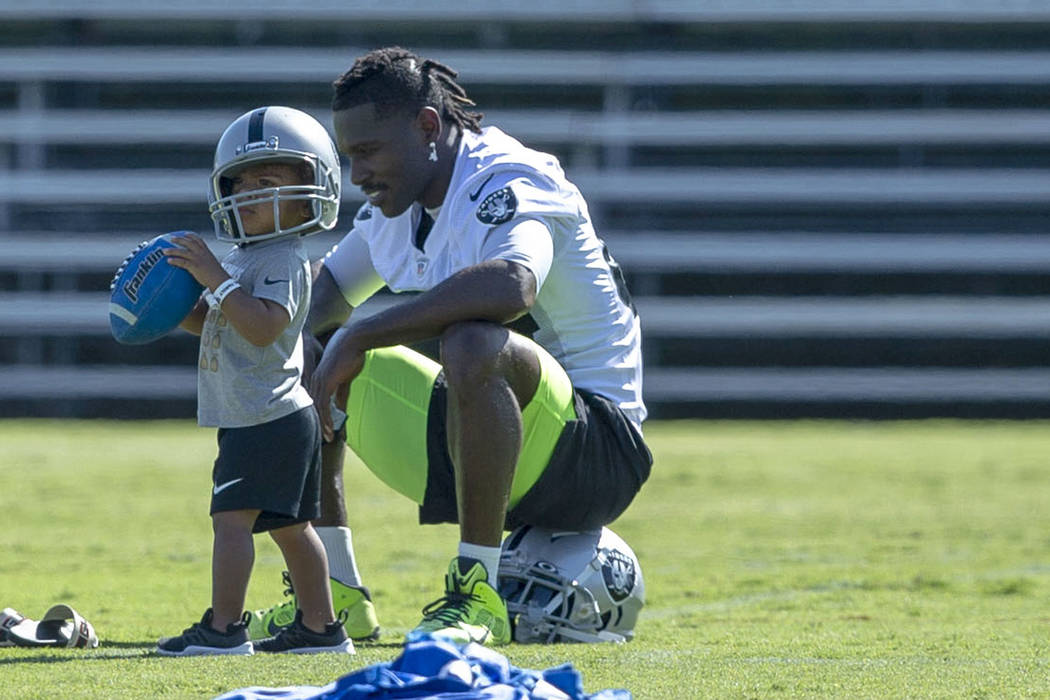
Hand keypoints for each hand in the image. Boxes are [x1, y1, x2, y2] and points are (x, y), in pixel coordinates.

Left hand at [163, 233, 227, 289]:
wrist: (221, 280)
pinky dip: (174, 260)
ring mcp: (198, 259)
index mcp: (207, 252)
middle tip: (171, 239)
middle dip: (179, 239)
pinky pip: (182, 262)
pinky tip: (169, 261)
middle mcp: (202, 253)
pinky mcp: (194, 266)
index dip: (191, 236)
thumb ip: (206, 262)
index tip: (185, 234)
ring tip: (164, 251)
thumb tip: (201, 266)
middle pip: (189, 243)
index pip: (199, 240)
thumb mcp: (212, 265)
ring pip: (182, 252)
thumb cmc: (218, 275)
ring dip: (172, 250)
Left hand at [309, 327, 365, 441]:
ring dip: (323, 425)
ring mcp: (319, 381)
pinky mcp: (325, 382)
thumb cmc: (351, 354)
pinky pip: (323, 405)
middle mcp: (315, 381)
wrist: (354, 340)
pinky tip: (330, 429)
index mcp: (318, 379)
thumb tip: (341, 407)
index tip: (324, 429)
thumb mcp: (346, 378)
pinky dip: (327, 418)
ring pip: (317, 409)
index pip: (316, 402)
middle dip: (319, 424)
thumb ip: (342, 393)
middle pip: (314, 408)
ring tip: (328, 438)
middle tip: (324, 438)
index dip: (319, 417)